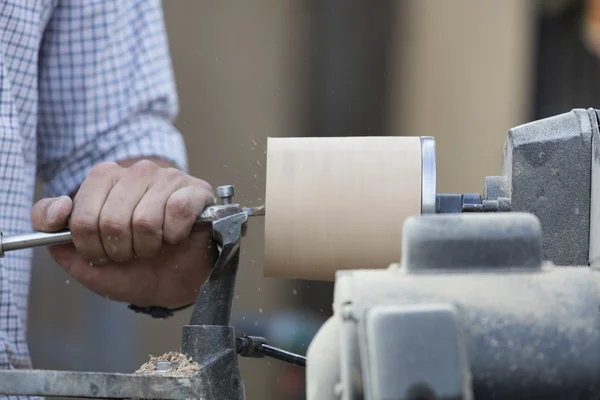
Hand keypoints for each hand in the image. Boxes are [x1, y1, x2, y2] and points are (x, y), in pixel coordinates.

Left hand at [31, 160, 217, 307]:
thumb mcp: (82, 257)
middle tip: (132, 252)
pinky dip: (174, 235)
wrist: (175, 285)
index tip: (101, 254)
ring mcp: (167, 178)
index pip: (82, 217)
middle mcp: (136, 172)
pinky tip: (177, 235)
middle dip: (121, 250)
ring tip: (155, 245)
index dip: (91, 246)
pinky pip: (176, 212)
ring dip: (149, 246)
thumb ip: (53, 232)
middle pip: (112, 220)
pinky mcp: (195, 190)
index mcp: (104, 179)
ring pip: (144, 220)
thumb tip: (58, 208)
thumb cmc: (132, 268)